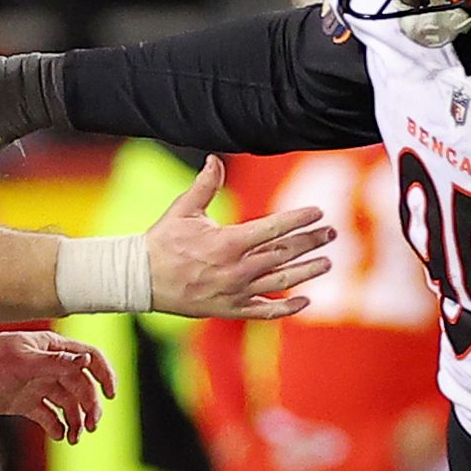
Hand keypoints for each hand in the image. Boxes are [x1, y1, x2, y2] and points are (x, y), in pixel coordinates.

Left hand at [0, 329, 114, 442]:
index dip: (104, 375)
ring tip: (75, 437)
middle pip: (81, 386)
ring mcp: (36, 385)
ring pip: (67, 403)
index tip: (111, 394)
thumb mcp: (22, 361)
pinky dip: (57, 426)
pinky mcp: (24, 402)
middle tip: (90, 426)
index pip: (89, 358)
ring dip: (76, 420)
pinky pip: (48, 416)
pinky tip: (60, 436)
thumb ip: (55, 362)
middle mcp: (48, 366)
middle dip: (90, 406)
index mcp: (51, 349)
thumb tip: (85, 360)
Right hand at [145, 156, 334, 319]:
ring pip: (282, 281)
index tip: (318, 212)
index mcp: (227, 242)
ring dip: (308, 271)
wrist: (139, 280)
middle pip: (285, 253)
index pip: (274, 227)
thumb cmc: (161, 242)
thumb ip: (205, 185)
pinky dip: (287, 307)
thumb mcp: (182, 210)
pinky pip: (265, 311)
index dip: (299, 219)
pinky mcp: (230, 309)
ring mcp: (235, 291)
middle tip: (331, 233)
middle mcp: (236, 268)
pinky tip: (304, 300)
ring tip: (327, 262)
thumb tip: (215, 159)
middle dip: (311, 242)